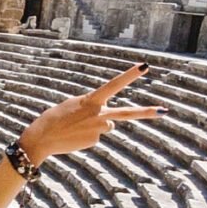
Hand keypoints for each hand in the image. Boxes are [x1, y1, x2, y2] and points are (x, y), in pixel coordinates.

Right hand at [18, 62, 162, 164]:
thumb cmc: (56, 118)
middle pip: (127, 113)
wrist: (42, 138)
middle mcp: (98, 114)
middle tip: (164, 111)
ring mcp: (98, 129)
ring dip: (96, 125)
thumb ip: (95, 109)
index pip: (114, 84)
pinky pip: (96, 136)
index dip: (130, 75)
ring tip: (77, 127)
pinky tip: (75, 136)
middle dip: (146, 112)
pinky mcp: (95, 141)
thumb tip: (111, 123)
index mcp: (91, 100)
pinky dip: (87, 136)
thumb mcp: (74, 106)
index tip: (145, 66)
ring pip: (108, 125)